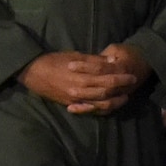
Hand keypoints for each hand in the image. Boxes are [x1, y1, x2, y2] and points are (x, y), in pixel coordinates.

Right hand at [19, 44, 146, 114]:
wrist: (33, 73)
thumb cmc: (54, 60)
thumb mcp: (75, 55)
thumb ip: (94, 60)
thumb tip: (112, 61)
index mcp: (82, 76)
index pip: (107, 79)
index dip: (121, 78)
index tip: (131, 76)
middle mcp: (80, 90)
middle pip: (106, 92)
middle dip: (121, 89)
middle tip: (132, 85)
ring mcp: (75, 99)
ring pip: (100, 104)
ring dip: (114, 102)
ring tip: (124, 97)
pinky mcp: (71, 104)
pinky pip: (89, 110)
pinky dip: (101, 109)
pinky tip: (108, 106)